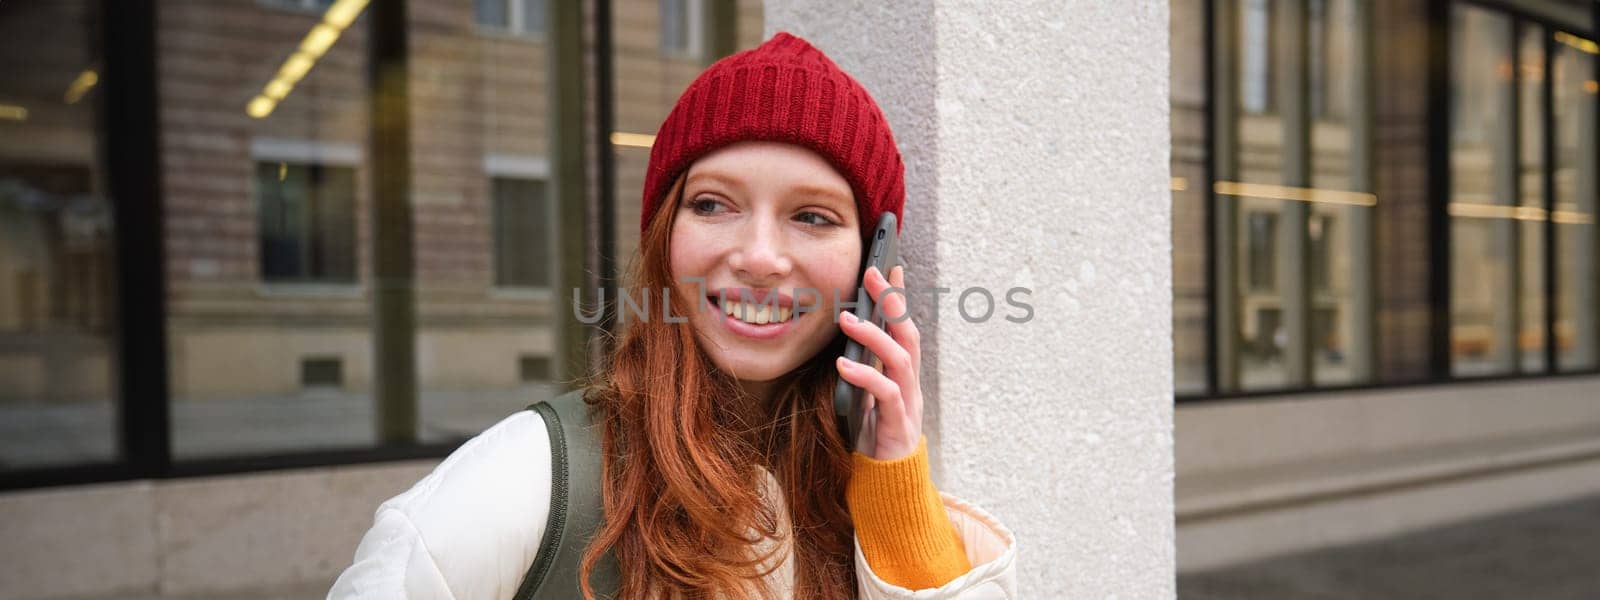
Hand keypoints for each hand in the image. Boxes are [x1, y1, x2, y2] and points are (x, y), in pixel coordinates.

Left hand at [836, 264, 922, 460]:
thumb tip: (842, 334)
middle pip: (908, 334)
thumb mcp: (863, 394)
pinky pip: (886, 394)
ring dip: (875, 335)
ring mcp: (908, 404)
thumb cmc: (871, 435)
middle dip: (892, 302)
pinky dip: (866, 376)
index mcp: (902, 375)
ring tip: (847, 319)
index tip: (890, 266)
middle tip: (872, 275)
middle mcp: (911, 384)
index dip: (899, 297)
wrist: (886, 483)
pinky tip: (844, 365)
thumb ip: (860, 367)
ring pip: (901, 360)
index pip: (904, 327)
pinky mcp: (898, 425)